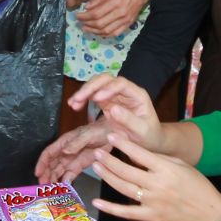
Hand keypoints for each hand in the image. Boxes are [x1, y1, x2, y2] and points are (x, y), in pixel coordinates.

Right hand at [35, 74, 163, 181]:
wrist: (148, 140)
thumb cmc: (148, 136)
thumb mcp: (141, 131)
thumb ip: (129, 120)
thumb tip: (113, 109)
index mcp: (137, 95)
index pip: (121, 84)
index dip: (108, 88)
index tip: (96, 99)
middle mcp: (125, 91)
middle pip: (106, 79)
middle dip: (91, 87)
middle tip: (78, 98)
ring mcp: (115, 95)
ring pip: (97, 84)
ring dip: (84, 91)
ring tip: (73, 103)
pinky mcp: (107, 101)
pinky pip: (92, 95)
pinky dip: (83, 98)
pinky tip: (74, 105)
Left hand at [75, 0, 149, 37]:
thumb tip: (87, 7)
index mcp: (116, 1)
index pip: (97, 13)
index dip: (85, 16)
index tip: (78, 15)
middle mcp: (121, 13)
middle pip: (100, 23)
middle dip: (87, 24)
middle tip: (80, 22)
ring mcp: (125, 20)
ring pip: (106, 31)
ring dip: (94, 31)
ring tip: (86, 28)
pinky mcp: (128, 24)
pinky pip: (115, 33)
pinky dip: (104, 34)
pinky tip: (97, 31)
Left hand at [92, 138, 220, 220]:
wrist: (209, 214)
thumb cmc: (198, 186)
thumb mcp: (181, 165)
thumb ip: (159, 159)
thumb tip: (136, 152)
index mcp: (166, 169)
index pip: (139, 153)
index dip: (123, 144)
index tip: (111, 136)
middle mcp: (157, 185)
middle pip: (126, 171)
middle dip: (109, 160)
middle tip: (97, 152)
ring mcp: (152, 202)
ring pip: (123, 187)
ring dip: (107, 176)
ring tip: (96, 166)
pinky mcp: (150, 217)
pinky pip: (126, 212)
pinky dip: (110, 208)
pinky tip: (96, 202)